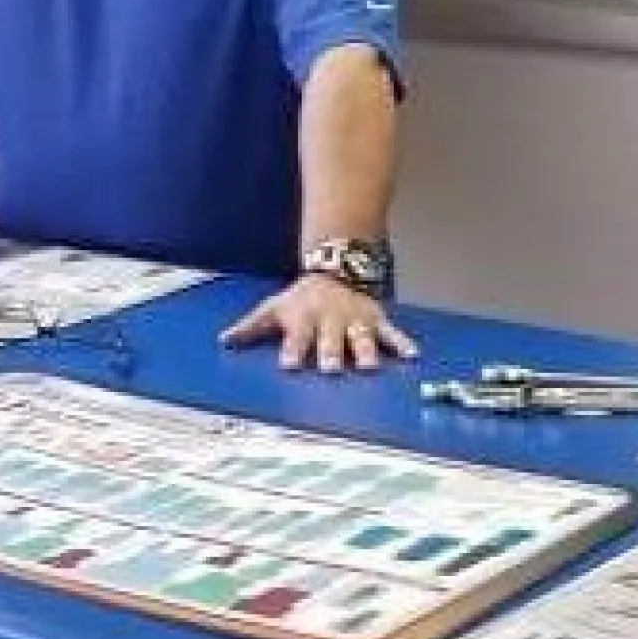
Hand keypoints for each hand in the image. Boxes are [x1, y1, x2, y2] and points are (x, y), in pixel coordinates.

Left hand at [219, 274, 417, 372]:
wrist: (336, 269)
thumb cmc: (301, 298)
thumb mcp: (274, 308)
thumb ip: (251, 327)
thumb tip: (224, 340)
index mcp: (304, 318)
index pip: (296, 337)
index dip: (292, 350)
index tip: (289, 366)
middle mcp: (330, 319)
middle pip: (330, 339)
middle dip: (330, 353)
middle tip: (330, 370)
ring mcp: (355, 320)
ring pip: (361, 337)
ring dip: (365, 352)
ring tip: (369, 368)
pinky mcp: (376, 320)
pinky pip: (391, 333)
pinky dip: (402, 343)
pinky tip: (413, 356)